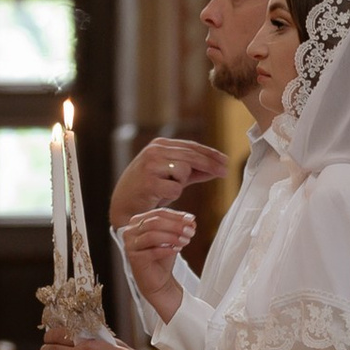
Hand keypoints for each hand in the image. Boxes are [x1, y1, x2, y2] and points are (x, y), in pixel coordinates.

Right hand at [108, 135, 226, 230]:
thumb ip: (193, 172)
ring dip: (181, 183)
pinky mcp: (150, 181)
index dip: (210, 154)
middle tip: (225, 172)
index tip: (225, 161)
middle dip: (210, 164)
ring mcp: (150, 165)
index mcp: (160, 145)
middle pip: (192, 155)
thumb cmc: (149, 189)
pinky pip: (176, 188)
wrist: (124, 204)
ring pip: (184, 170)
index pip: (191, 146)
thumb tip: (216, 169)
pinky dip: (173, 194)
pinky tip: (160, 195)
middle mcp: (154, 151)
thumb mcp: (172, 176)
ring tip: (167, 188)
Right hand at [120, 204, 196, 314]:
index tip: (192, 220)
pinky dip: (166, 250)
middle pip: (155, 222)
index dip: (177, 216)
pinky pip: (152, 251)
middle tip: (190, 231)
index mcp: (138, 221)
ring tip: (185, 241)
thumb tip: (191, 221)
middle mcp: (130, 231)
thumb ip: (180, 228)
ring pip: (152, 235)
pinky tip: (176, 250)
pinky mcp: (134, 258)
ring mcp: (130, 245)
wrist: (158, 280)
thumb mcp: (173, 238)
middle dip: (176, 226)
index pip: (159, 213)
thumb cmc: (163, 257)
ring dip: (172, 237)